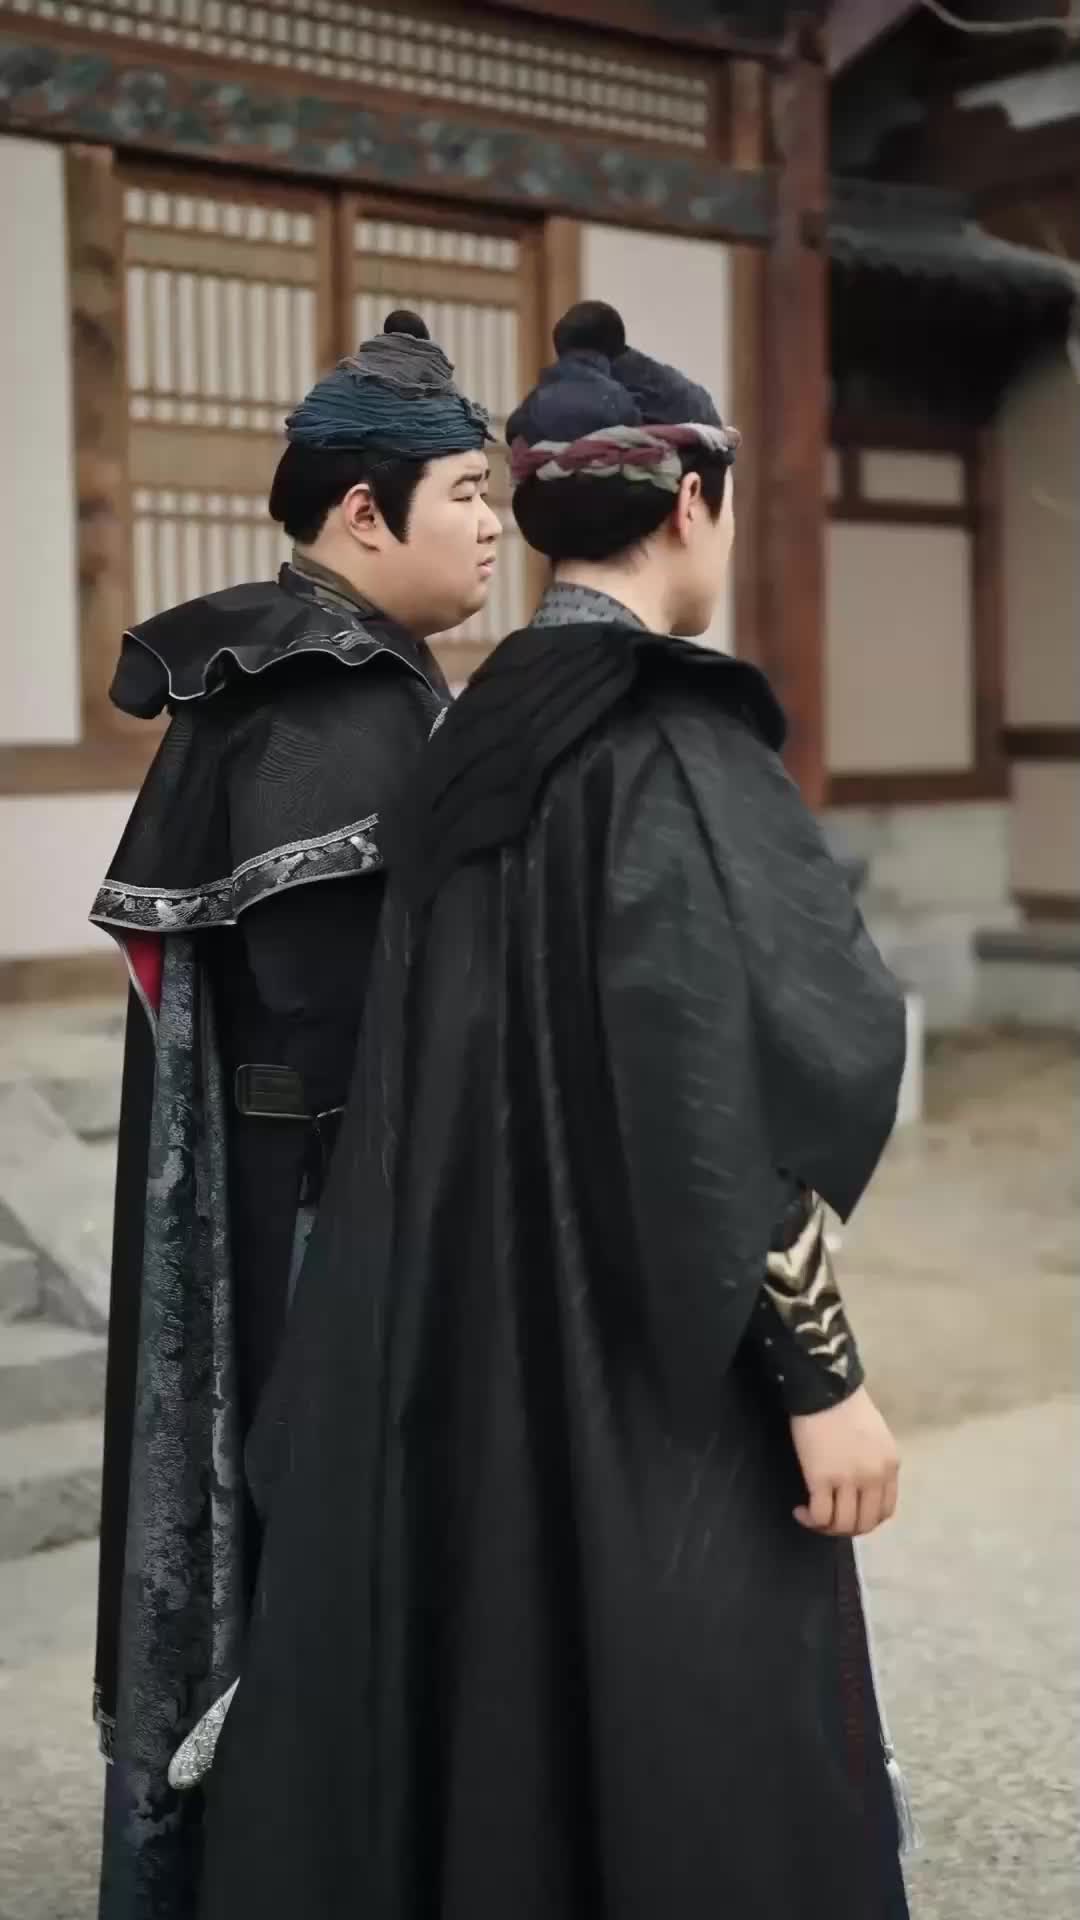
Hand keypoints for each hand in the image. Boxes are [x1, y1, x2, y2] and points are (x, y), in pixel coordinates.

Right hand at [790, 1386, 899, 1536]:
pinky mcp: (822, 1478)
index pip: (884, 1511)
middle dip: (845, 1529)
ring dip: (826, 1528)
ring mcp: (849, 1480)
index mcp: (890, 1466)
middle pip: (864, 1524)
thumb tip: (862, 1486)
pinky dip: (810, 1520)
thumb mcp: (876, 1437)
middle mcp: (874, 1477)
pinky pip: (821, 1515)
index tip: (847, 1513)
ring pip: (843, 1525)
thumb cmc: (846, 1406)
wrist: (824, 1388)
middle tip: (828, 1521)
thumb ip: (875, 1463)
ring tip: (811, 1517)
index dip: (864, 1520)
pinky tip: (800, 1510)